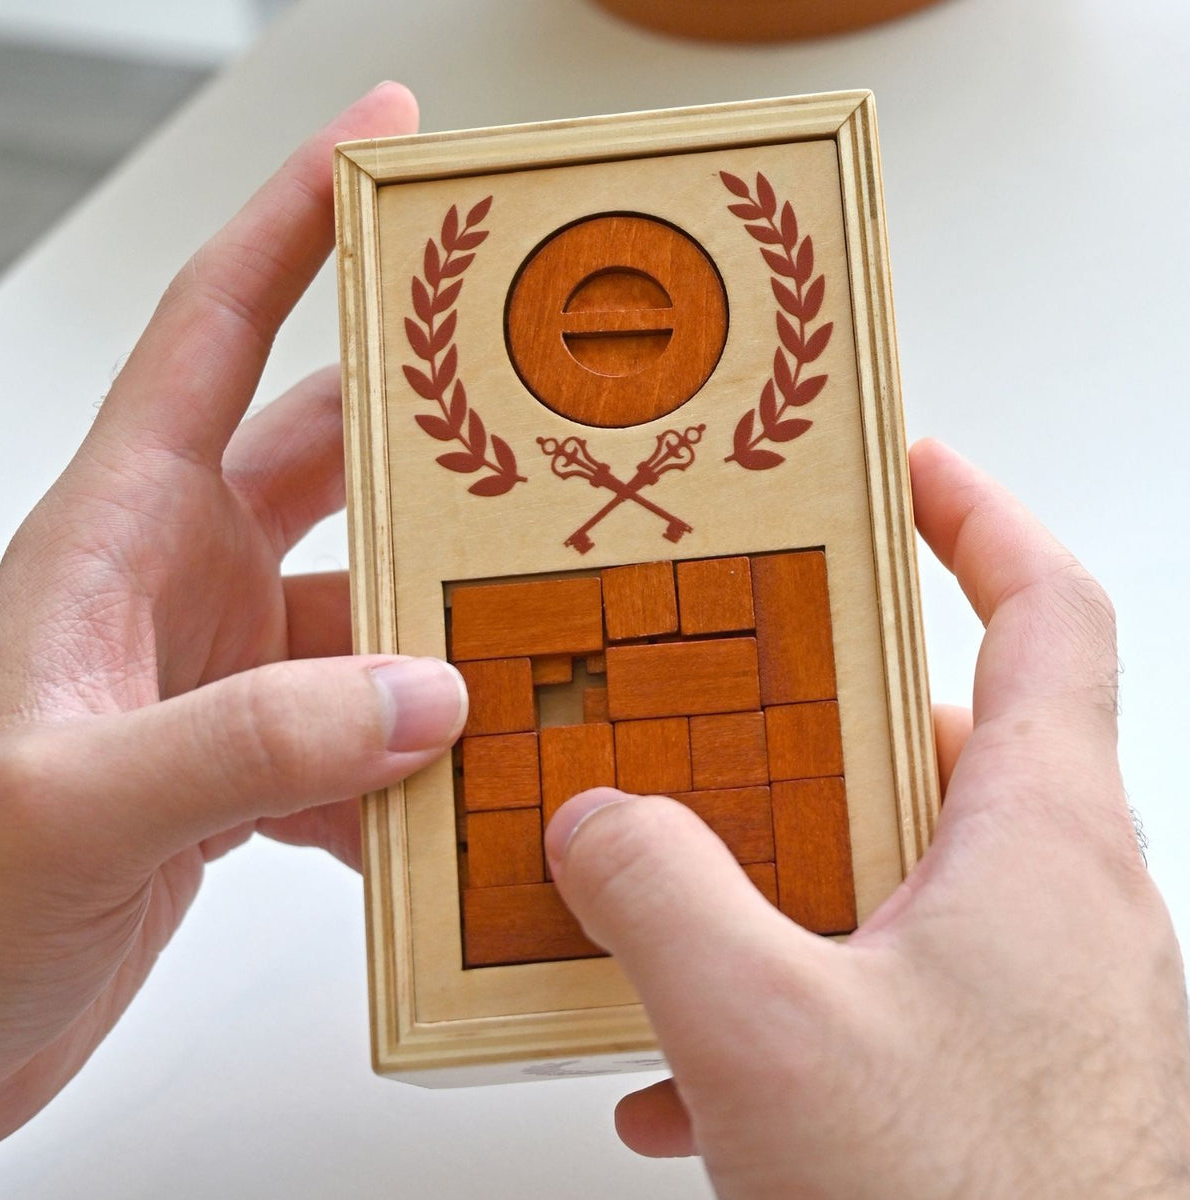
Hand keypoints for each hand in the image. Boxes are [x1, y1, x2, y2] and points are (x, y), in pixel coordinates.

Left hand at [0, 84, 466, 1142]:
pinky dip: (418, 758)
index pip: (216, 326)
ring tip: (541, 640)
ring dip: (444, 630)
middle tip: (541, 399)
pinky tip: (463, 802)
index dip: (300, 219)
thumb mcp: (72, 806)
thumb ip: (247, 743)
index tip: (389, 136)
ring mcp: (223, 668)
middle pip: (329, 456)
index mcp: (122, 532)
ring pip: (369, 609)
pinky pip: (363, 729)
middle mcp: (182, 580)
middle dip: (429, 426)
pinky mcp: (246, 758)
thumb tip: (421, 693)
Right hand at [547, 439, 1189, 1197]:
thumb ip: (662, 896)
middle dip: (815, 703)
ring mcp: (1023, 985)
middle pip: (940, 732)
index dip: (976, 515)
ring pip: (892, 860)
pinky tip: (674, 1061)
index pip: (1046, 610)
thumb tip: (597, 822)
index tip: (897, 464)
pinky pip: (875, 977)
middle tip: (714, 687)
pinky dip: (781, 984)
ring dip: (777, 859)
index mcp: (1037, 837)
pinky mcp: (986, 1066)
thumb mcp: (768, 1035)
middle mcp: (1049, 895)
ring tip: (667, 870)